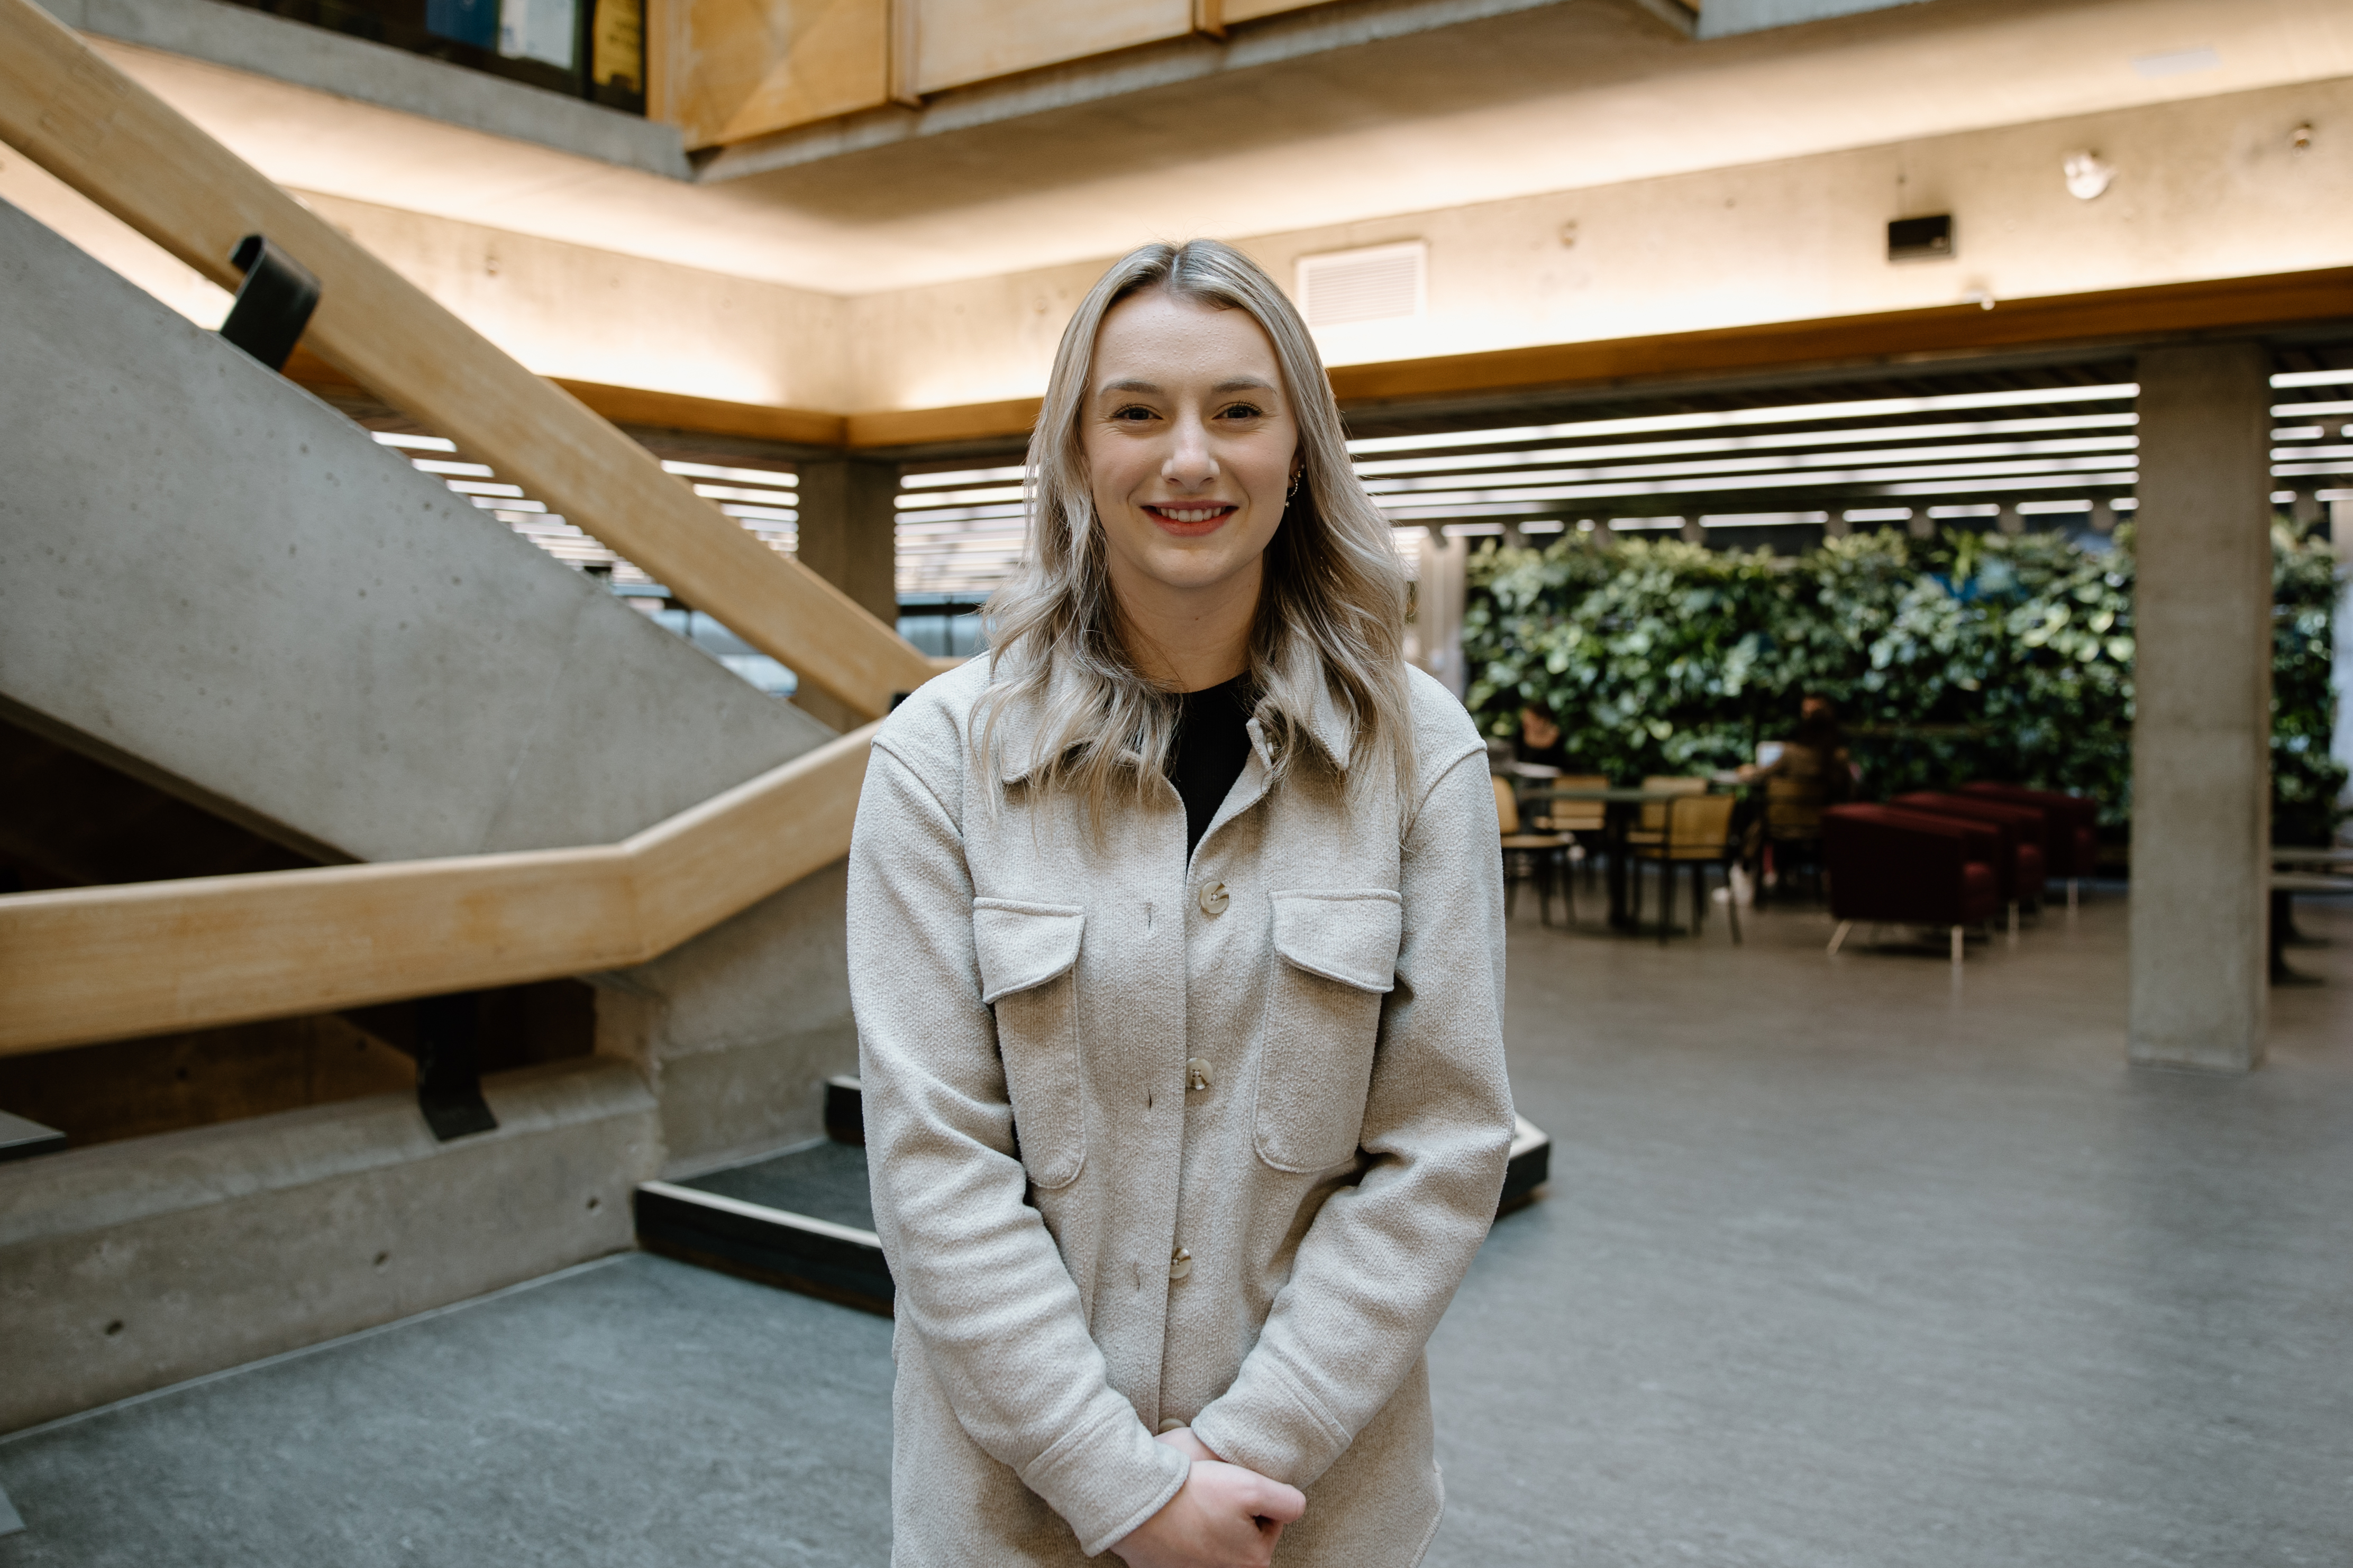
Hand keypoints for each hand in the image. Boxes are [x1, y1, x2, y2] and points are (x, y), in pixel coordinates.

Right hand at [1110, 1435, 1304, 1567]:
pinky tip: (1170, 1511)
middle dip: (1231, 1508)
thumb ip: (1288, 1501)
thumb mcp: (1253, 1486)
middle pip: (1241, 1529)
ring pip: (1212, 1533)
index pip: (1270, 1517)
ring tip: (1189, 1496)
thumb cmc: (1194, 1490)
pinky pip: (1180, 1540)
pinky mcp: (1162, 1567)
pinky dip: (1178, 1526)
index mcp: (1253, 1561)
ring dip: (1205, 1515)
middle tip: (1210, 1486)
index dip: (1256, 1493)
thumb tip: (1294, 1508)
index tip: (1233, 1482)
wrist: (1132, 1497)